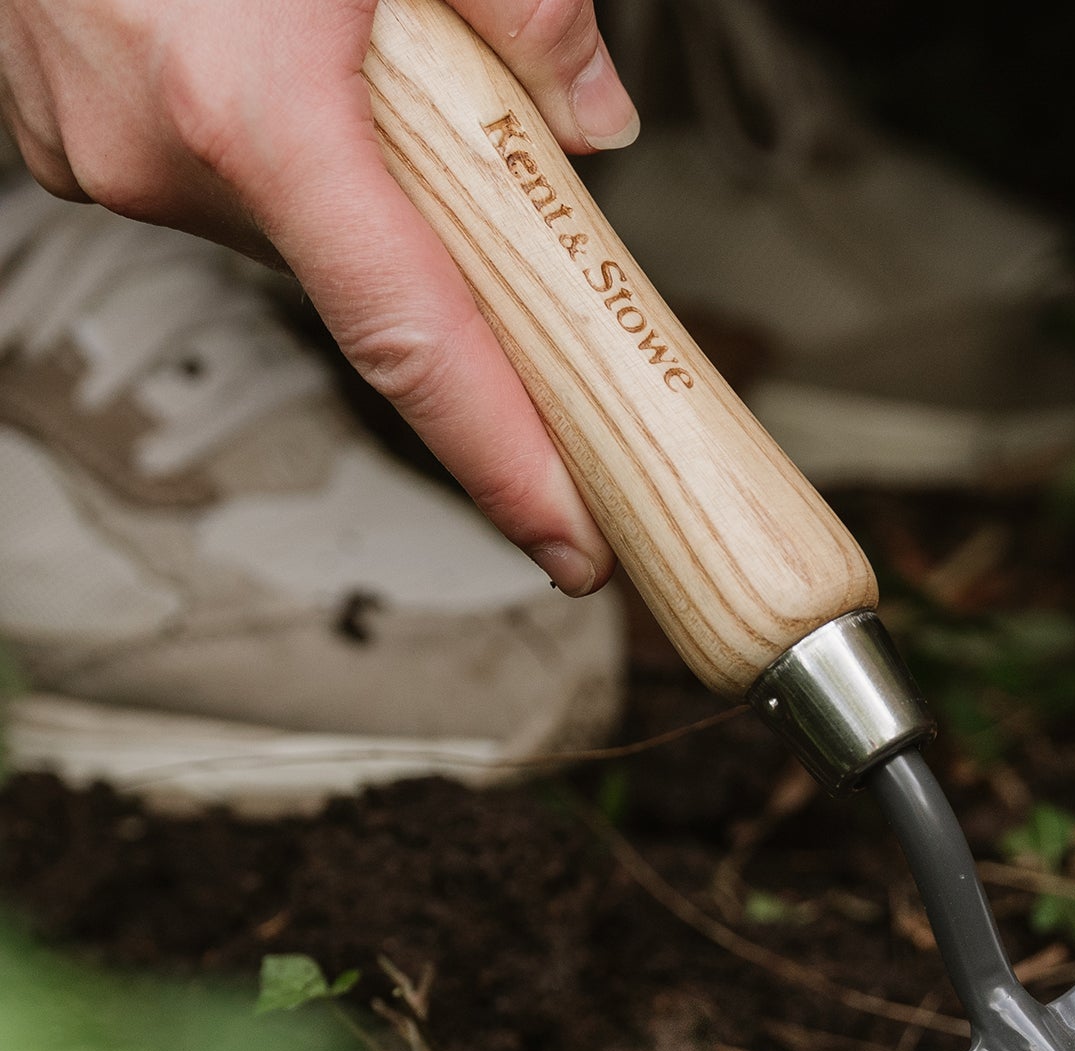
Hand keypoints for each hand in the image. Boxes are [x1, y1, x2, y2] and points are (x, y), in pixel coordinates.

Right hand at [0, 0, 637, 594]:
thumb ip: (523, 10)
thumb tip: (598, 126)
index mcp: (252, 113)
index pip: (418, 347)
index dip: (506, 462)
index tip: (577, 549)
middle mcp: (155, 158)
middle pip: (360, 281)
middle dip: (439, 254)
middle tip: (490, 199)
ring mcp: (86, 148)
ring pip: (285, 224)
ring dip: (344, 177)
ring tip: (326, 46)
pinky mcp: (54, 129)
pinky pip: (208, 176)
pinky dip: (268, 145)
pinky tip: (260, 44)